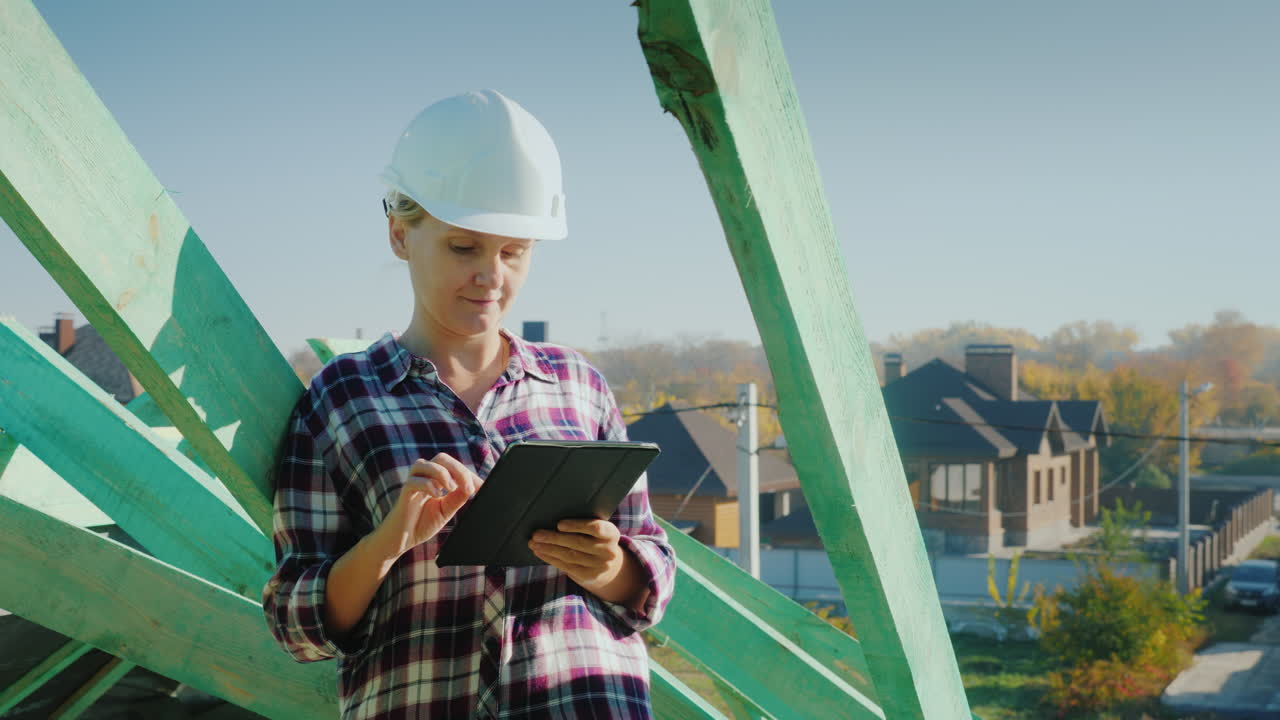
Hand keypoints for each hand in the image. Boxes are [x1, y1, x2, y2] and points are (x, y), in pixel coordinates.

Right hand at [373, 453, 479, 560]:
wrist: (401, 540)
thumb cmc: (422, 523)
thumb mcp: (446, 510)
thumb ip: (457, 497)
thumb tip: (472, 487)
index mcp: (435, 478)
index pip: (454, 467)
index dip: (469, 475)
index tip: (483, 487)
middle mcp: (423, 477)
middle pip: (441, 458)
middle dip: (458, 470)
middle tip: (469, 488)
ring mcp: (412, 483)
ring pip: (425, 463)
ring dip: (442, 473)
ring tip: (451, 489)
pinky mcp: (404, 494)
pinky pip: (414, 481)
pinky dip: (428, 485)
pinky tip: (437, 495)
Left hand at [528, 519, 647, 607]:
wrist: (608, 564)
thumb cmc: (595, 539)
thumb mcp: (596, 530)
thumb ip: (583, 524)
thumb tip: (552, 518)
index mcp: (611, 533)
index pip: (595, 528)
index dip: (577, 526)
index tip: (559, 524)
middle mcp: (608, 551)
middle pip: (578, 543)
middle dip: (554, 538)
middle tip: (536, 534)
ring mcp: (600, 565)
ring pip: (570, 556)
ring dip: (549, 549)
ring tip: (534, 543)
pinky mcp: (589, 576)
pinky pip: (567, 566)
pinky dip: (551, 558)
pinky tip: (540, 553)